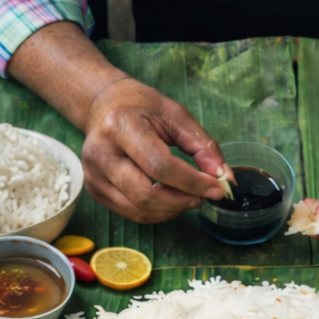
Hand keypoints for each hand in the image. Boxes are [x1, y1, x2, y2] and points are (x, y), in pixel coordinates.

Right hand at [82, 77, 226, 222]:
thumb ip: (202, 146)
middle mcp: (101, 154)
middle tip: (204, 196)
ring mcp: (94, 176)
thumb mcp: (175, 115)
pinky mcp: (95, 190)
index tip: (217, 189)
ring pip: (139, 210)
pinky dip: (157, 212)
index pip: (160, 166)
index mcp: (120, 126)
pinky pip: (131, 213)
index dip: (192, 183)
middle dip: (182, 201)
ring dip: (172, 210)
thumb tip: (224, 178)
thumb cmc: (141, 108)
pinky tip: (170, 199)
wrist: (102, 105)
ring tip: (189, 197)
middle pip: (146, 195)